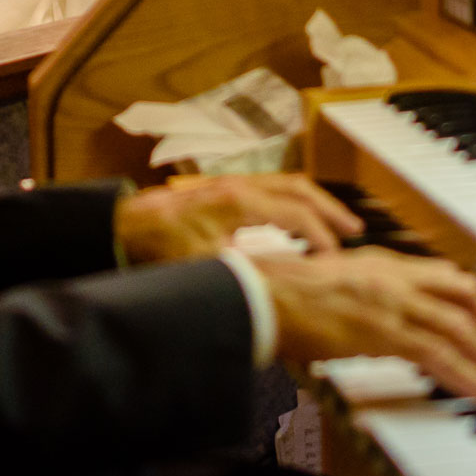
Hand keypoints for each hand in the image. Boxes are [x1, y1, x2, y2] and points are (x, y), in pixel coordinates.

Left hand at [114, 172, 363, 264]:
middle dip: (329, 210)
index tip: (337, 259)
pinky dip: (294, 203)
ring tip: (337, 224)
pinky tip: (299, 224)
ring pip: (287, 185)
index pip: (295, 214)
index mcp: (238, 202)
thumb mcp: (201, 268)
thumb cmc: (156, 248)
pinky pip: (271, 189)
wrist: (122, 226)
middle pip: (299, 190)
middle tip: (354, 231)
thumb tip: (275, 291)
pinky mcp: (224, 190)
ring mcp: (232, 184)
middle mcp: (239, 186)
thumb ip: (241, 275)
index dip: (321, 236)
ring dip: (315, 204)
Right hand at [256, 248, 475, 409]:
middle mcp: (393, 275)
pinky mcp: (380, 331)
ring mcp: (389, 301)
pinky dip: (467, 376)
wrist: (258, 296)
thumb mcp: (337, 284)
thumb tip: (387, 326)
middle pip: (466, 293)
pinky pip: (437, 354)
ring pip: (459, 326)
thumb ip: (368, 297)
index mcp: (382, 262)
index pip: (447, 276)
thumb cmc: (283, 295)